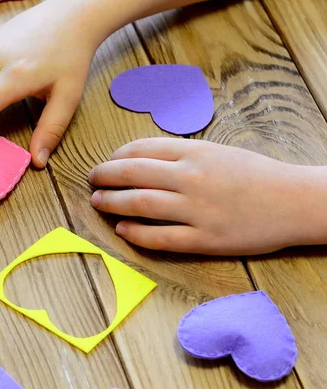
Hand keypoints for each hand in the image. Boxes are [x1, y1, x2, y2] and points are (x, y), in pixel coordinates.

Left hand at [89, 138, 326, 254]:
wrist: (295, 201)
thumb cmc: (256, 174)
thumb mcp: (218, 152)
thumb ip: (182, 154)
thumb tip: (142, 159)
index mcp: (195, 152)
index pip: (141, 149)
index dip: (116, 156)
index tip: (108, 162)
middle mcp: (191, 177)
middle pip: (132, 174)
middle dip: (105, 176)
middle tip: (92, 180)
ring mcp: (196, 209)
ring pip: (139, 204)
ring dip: (112, 202)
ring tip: (98, 201)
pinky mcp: (204, 239)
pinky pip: (159, 237)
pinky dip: (135, 232)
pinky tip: (122, 228)